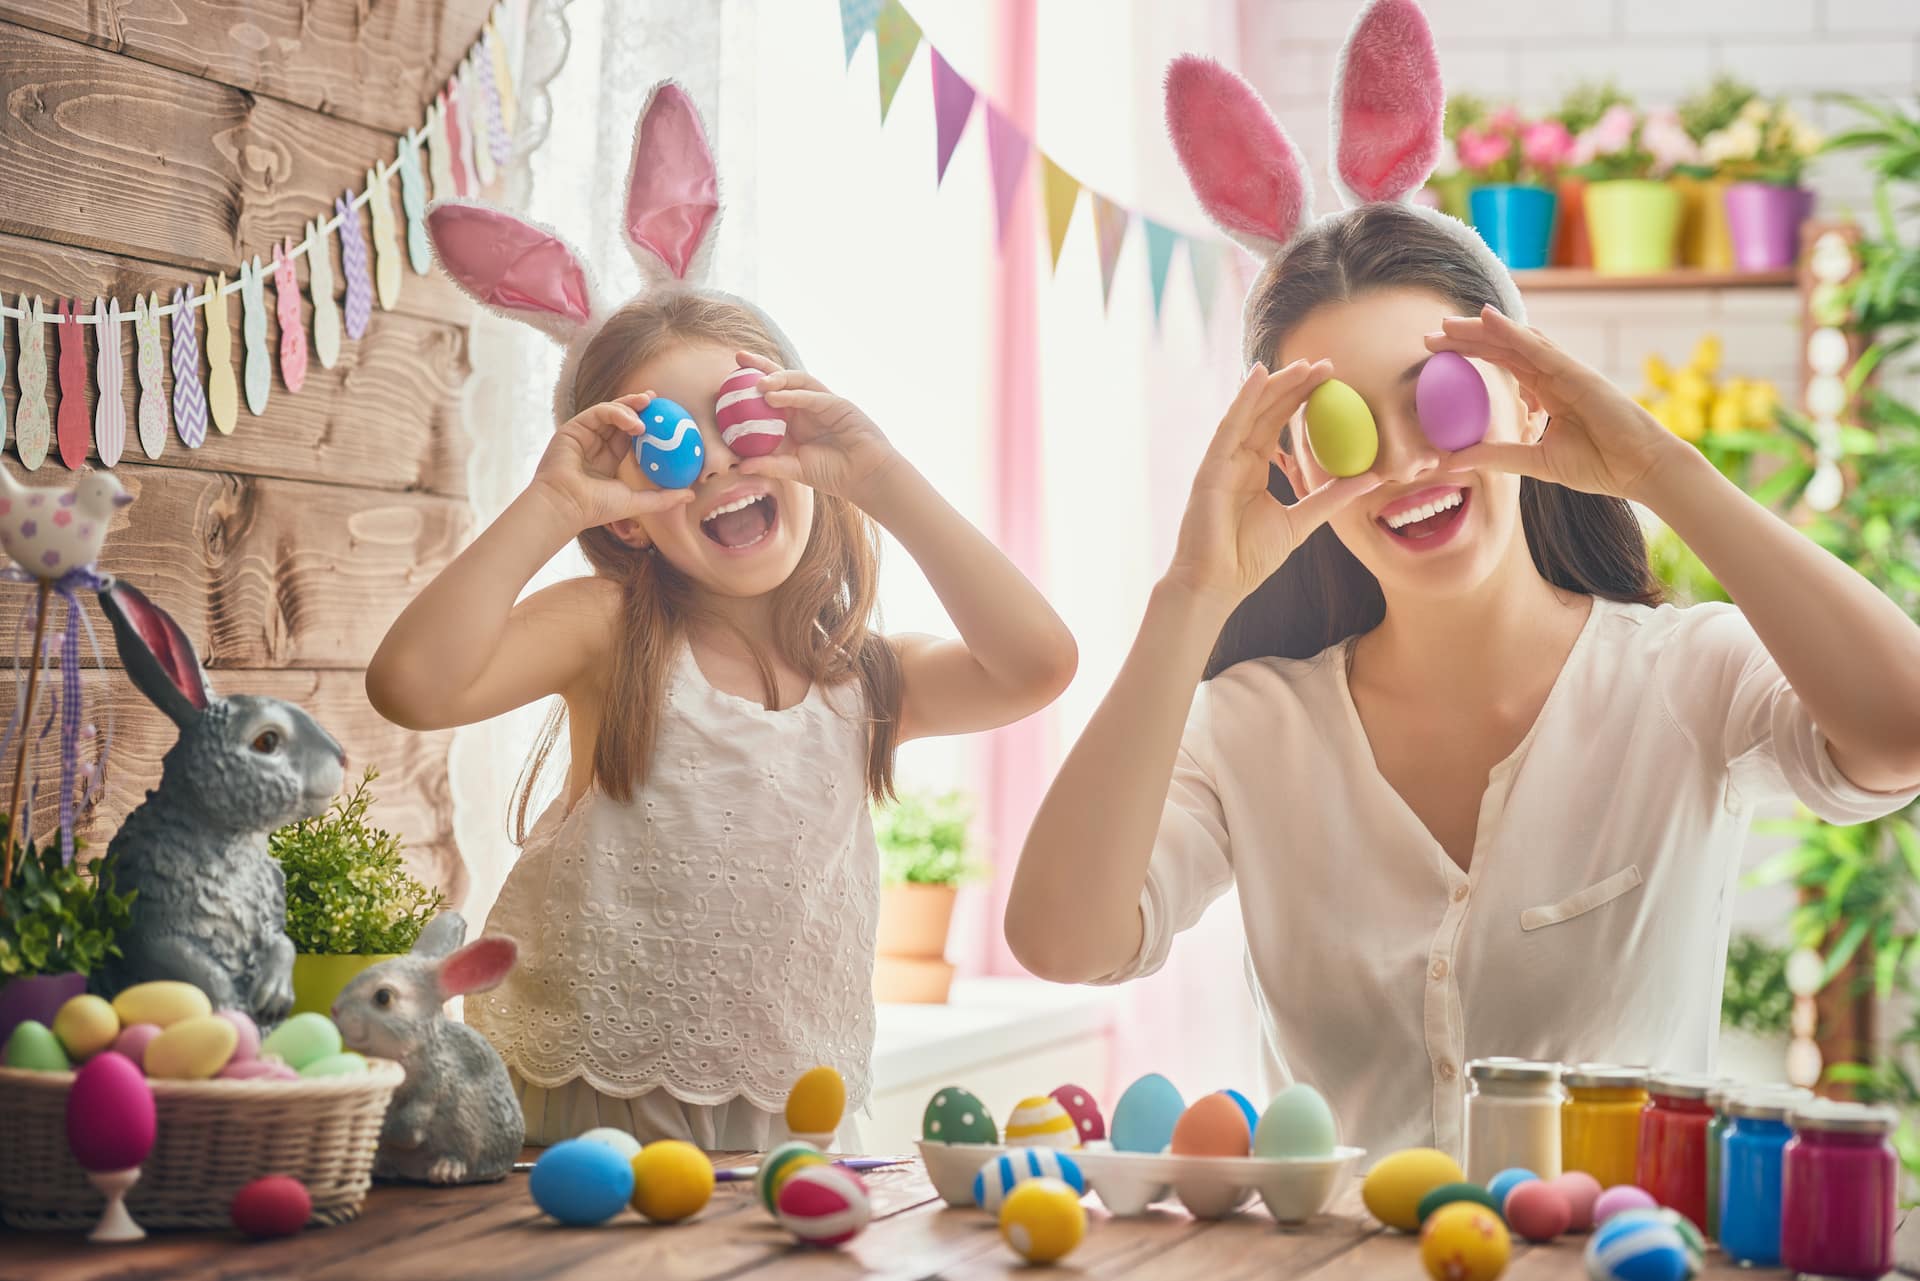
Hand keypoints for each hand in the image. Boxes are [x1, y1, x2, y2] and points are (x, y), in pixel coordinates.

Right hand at [528, 394, 694, 530]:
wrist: (567, 506)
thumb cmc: (597, 508)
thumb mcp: (638, 502)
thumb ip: (663, 498)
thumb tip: (691, 495)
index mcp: (608, 458)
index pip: (630, 435)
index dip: (647, 424)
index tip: (667, 417)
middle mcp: (595, 444)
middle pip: (620, 418)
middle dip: (639, 406)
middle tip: (658, 400)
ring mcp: (584, 435)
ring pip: (610, 411)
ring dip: (630, 407)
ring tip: (648, 409)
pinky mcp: (573, 428)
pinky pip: (598, 413)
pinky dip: (617, 412)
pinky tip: (633, 421)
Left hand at [733, 351, 902, 505]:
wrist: (864, 476)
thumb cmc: (833, 473)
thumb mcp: (795, 469)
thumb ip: (769, 465)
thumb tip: (739, 467)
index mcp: (793, 420)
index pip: (767, 397)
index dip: (748, 386)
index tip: (724, 384)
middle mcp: (805, 407)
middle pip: (780, 379)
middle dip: (759, 366)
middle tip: (737, 357)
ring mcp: (821, 403)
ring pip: (796, 381)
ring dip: (776, 377)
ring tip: (756, 382)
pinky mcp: (836, 404)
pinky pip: (811, 396)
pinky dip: (792, 394)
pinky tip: (773, 396)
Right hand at [1165, 360, 1381, 609]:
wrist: (1219, 582)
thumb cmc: (1250, 557)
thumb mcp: (1301, 521)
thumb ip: (1330, 497)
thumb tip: (1371, 479)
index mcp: (1254, 470)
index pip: (1279, 425)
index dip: (1303, 400)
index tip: (1331, 381)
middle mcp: (1236, 459)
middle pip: (1267, 412)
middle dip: (1295, 386)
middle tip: (1326, 364)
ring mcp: (1222, 461)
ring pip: (1251, 412)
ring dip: (1276, 385)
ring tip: (1303, 364)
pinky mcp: (1211, 467)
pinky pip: (1229, 426)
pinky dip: (1243, 399)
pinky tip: (1258, 375)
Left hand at [1427, 306, 1689, 502]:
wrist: (1640, 469)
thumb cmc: (1599, 465)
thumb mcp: (1534, 462)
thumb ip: (1495, 456)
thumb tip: (1449, 463)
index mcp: (1545, 392)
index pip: (1501, 365)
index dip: (1470, 354)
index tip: (1435, 355)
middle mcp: (1553, 375)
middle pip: (1503, 347)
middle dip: (1466, 338)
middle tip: (1429, 336)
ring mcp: (1566, 370)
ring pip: (1516, 340)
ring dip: (1482, 329)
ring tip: (1449, 324)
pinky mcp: (1577, 373)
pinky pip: (1539, 348)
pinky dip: (1513, 331)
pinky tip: (1489, 319)